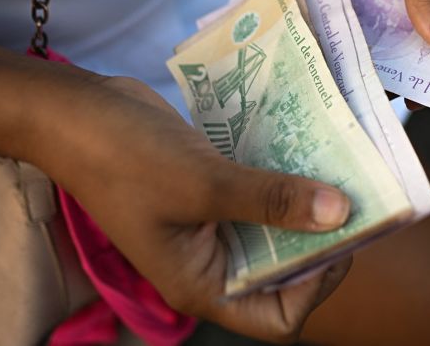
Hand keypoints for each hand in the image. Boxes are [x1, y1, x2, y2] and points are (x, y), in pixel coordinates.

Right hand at [41, 76, 351, 343]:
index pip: (278, 317)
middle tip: (353, 193)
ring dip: (306, 202)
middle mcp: (210, 262)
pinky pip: (260, 194)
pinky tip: (308, 148)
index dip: (315, 287)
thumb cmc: (127, 158)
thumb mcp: (203, 184)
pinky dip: (284, 177)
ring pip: (275, 228)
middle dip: (319, 237)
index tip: (338, 235)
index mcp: (202, 283)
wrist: (76, 113)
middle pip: (283, 271)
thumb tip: (341, 215)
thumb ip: (271, 201)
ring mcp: (211, 225)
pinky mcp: (214, 190)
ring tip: (339, 167)